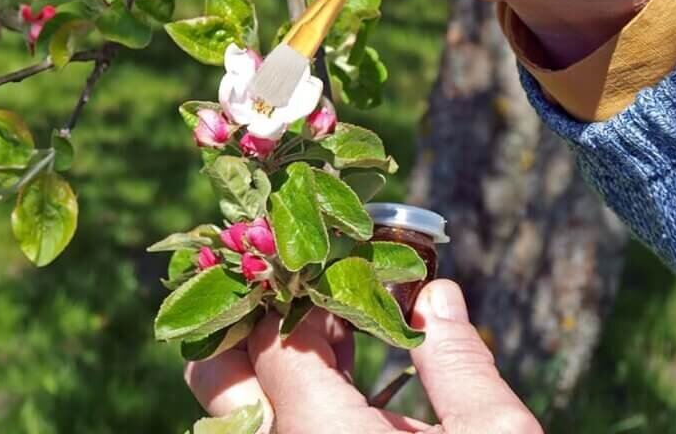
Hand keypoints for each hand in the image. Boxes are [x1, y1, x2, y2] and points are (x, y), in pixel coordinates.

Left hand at [185, 280, 541, 433]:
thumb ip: (457, 360)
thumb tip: (435, 292)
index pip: (279, 335)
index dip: (308, 288)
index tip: (342, 258)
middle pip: (218, 374)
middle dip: (254, 315)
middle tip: (311, 285)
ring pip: (232, 410)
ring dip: (269, 354)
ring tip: (334, 324)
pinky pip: (265, 433)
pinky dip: (291, 396)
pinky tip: (344, 376)